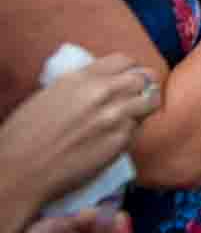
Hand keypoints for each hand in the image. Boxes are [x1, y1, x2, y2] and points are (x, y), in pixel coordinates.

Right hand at [0, 55, 158, 208]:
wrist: (19, 171)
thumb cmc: (24, 136)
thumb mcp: (50, 95)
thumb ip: (81, 85)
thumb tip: (102, 82)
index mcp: (81, 78)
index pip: (124, 61)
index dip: (128, 70)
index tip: (126, 79)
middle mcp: (103, 92)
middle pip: (144, 78)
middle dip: (142, 86)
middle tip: (135, 98)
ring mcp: (116, 116)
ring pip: (150, 102)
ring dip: (143, 108)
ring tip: (131, 117)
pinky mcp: (121, 141)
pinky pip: (138, 129)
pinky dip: (132, 131)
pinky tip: (115, 138)